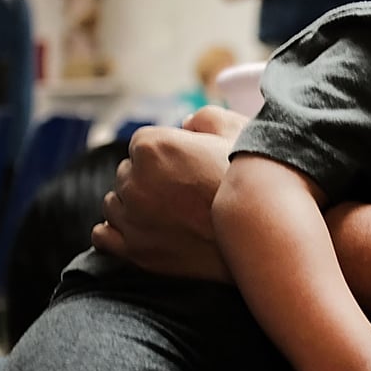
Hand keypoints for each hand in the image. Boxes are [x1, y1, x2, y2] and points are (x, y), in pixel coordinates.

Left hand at [90, 110, 243, 279]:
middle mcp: (134, 181)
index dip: (168, 153)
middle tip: (184, 190)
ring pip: (114, 204)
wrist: (267, 236)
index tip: (189, 165)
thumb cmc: (254, 182)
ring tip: (168, 213)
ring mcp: (131, 219)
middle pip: (128, 173)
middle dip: (149, 178)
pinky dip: (116, 232)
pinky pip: (103, 236)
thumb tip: (186, 125)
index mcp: (153, 146)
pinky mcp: (135, 252)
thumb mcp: (238, 131)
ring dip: (133, 205)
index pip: (143, 143)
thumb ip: (204, 118)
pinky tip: (140, 230)